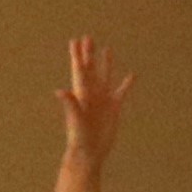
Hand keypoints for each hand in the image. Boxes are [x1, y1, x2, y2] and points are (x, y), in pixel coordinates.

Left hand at [56, 35, 130, 163]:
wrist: (89, 153)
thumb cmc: (79, 139)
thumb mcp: (75, 120)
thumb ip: (70, 104)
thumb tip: (59, 90)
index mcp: (81, 94)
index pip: (80, 70)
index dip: (78, 55)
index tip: (76, 41)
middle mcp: (91, 94)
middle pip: (90, 69)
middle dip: (89, 54)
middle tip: (87, 37)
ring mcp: (103, 100)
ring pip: (105, 76)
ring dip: (106, 63)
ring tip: (107, 49)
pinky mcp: (114, 109)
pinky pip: (121, 92)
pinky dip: (126, 83)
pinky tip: (132, 75)